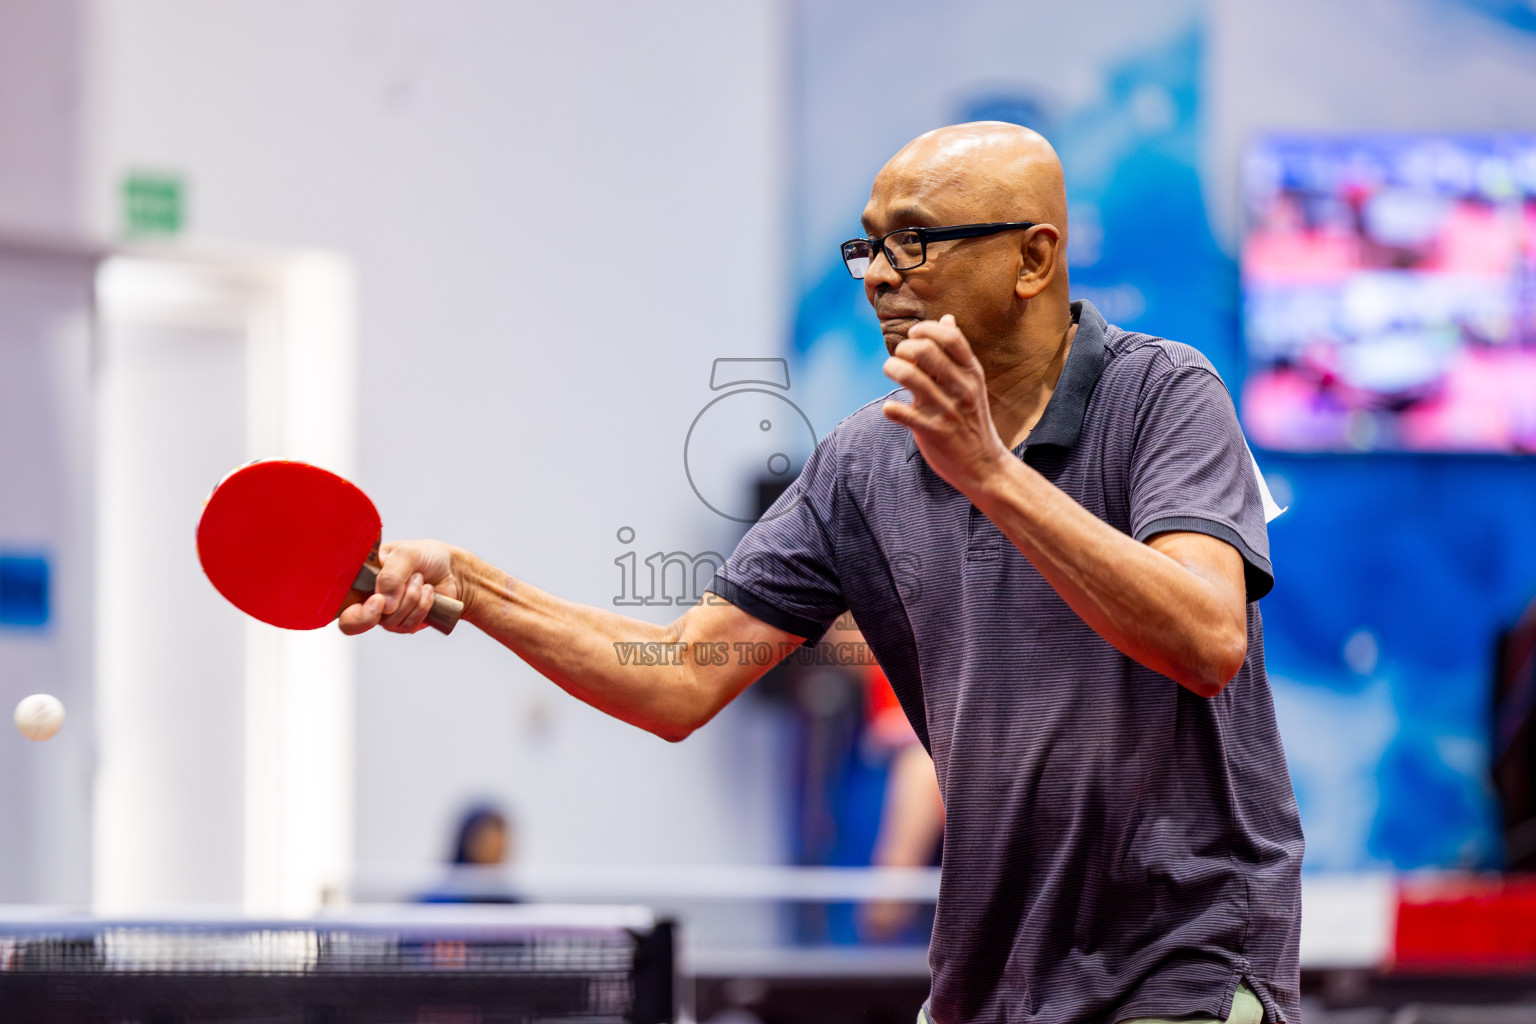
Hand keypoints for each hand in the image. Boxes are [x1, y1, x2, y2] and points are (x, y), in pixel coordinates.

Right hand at [338, 539, 461, 634]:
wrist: (454, 570)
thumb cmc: (426, 556)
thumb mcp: (408, 553)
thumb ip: (392, 574)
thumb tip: (385, 603)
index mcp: (360, 577)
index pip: (337, 600)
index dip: (349, 606)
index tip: (377, 600)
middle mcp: (367, 598)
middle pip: (352, 623)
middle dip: (371, 615)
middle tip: (387, 602)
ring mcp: (385, 613)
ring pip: (387, 621)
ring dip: (410, 599)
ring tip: (420, 579)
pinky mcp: (403, 623)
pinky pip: (406, 625)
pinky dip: (421, 607)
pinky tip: (429, 592)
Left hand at [881, 314, 1009, 493]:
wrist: (984, 465)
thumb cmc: (972, 419)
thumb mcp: (972, 382)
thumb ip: (957, 352)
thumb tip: (947, 318)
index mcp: (972, 372)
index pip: (951, 337)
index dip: (927, 329)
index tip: (913, 335)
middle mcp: (962, 388)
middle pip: (926, 352)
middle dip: (904, 348)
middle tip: (899, 357)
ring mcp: (948, 410)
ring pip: (911, 377)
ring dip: (892, 369)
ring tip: (890, 372)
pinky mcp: (934, 432)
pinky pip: (904, 414)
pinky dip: (891, 409)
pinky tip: (890, 410)